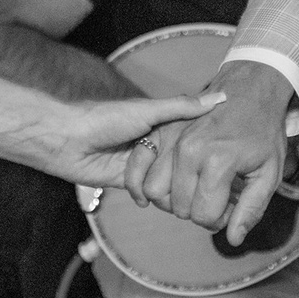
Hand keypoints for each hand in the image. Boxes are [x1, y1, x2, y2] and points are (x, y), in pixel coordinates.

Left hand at [41, 92, 224, 188]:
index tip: (229, 162)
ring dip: (174, 192)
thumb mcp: (149, 110)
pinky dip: (156, 199)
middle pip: (184, 166)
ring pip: (169, 183)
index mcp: (162, 125)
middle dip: (194, 178)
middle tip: (215, 191)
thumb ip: (183, 107)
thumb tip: (220, 96)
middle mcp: (156, 145)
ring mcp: (143, 165)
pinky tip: (161, 201)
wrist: (68, 140)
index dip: (210, 151)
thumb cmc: (105, 117)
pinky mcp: (129, 183)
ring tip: (187, 199)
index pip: (194, 141)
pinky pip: (150, 194)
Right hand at [129, 64, 296, 243]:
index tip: (230, 206)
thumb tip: (233, 239)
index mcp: (219, 162)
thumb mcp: (269, 173)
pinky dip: (147, 183)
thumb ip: (251, 209)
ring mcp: (171, 139)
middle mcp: (190, 151)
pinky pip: (139, 169)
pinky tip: (168, 184)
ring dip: (173, 198)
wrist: (250, 91)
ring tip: (195, 189)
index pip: (204, 216)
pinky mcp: (160, 131)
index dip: (219, 220)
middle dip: (198, 211)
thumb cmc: (263, 133)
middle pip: (179, 208)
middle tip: (217, 198)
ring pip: (155, 192)